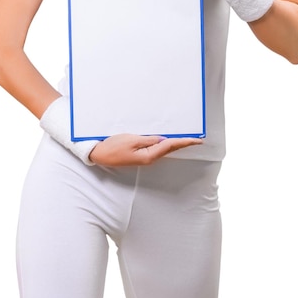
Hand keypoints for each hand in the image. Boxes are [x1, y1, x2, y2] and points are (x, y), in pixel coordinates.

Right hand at [88, 133, 202, 166]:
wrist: (100, 154)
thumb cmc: (113, 146)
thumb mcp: (132, 140)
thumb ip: (149, 139)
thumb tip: (163, 139)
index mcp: (149, 155)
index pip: (171, 146)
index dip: (185, 142)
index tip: (198, 140)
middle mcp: (149, 158)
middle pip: (170, 149)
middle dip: (184, 144)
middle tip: (197, 139)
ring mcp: (145, 157)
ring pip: (165, 149)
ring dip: (175, 144)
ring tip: (187, 139)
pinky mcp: (141, 154)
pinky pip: (157, 148)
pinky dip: (166, 144)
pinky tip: (168, 140)